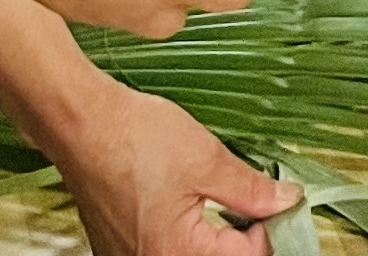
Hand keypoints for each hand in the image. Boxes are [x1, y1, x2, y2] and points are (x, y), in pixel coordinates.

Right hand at [53, 82, 299, 255]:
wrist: (82, 124)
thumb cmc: (134, 139)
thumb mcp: (206, 160)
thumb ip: (251, 190)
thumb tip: (285, 202)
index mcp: (178, 255)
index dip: (271, 227)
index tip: (283, 202)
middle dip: (244, 235)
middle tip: (261, 202)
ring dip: (218, 237)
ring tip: (230, 201)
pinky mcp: (120, 249)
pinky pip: (166, 251)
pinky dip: (188, 235)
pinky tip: (195, 207)